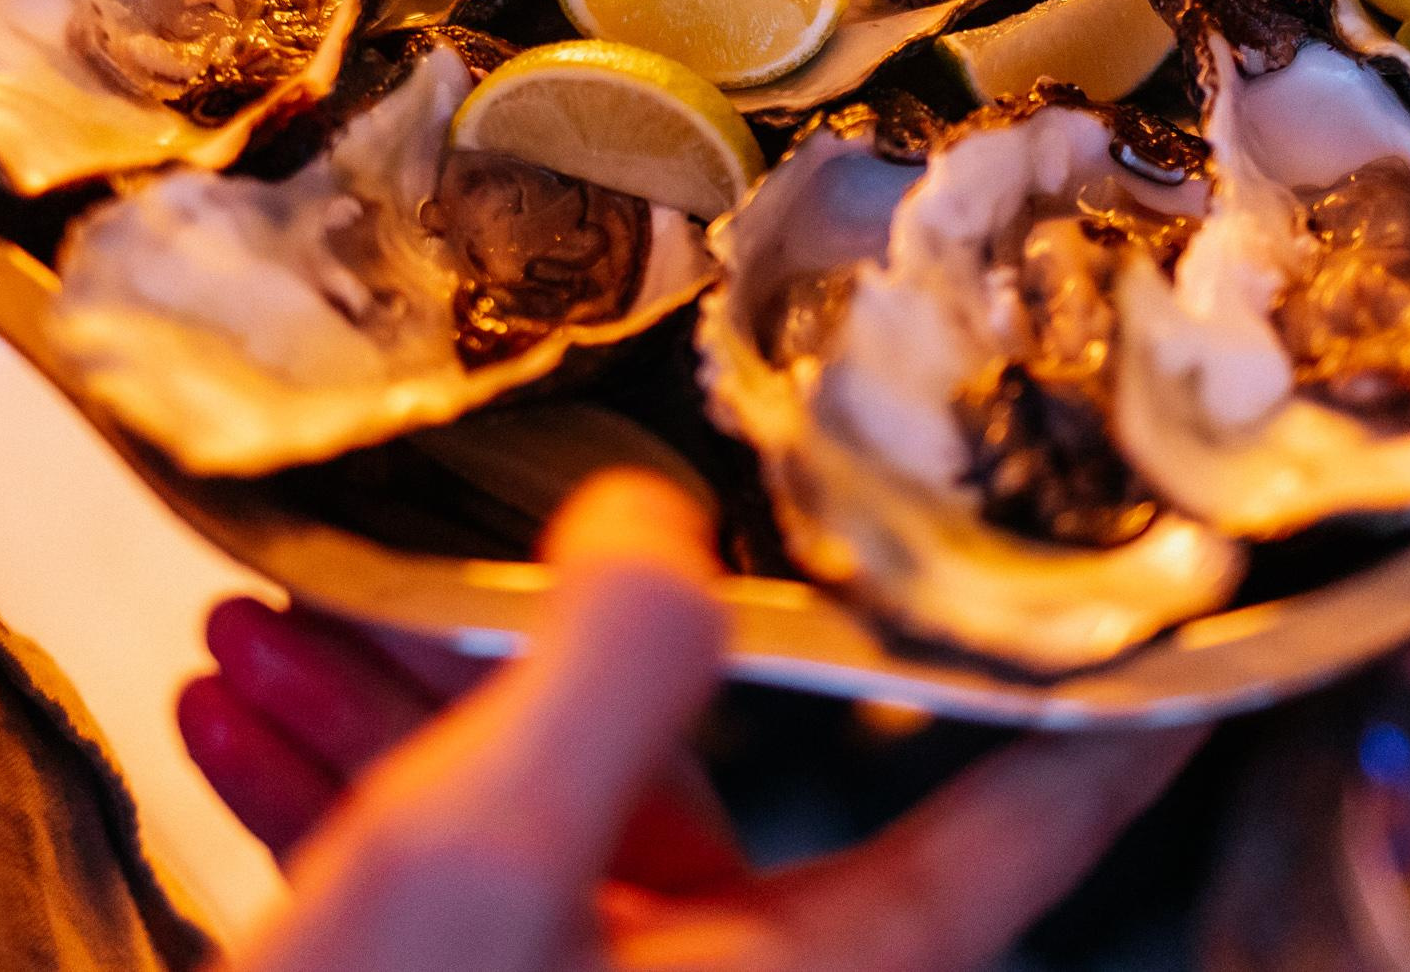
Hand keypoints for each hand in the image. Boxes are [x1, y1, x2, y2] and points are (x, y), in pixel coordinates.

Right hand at [184, 472, 1204, 971]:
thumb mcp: (477, 865)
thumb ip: (601, 668)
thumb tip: (658, 519)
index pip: (1031, 805)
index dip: (1105, 682)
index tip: (1171, 570)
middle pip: (701, 761)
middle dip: (546, 636)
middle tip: (463, 537)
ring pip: (545, 814)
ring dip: (401, 709)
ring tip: (274, 623)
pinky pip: (453, 890)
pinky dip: (347, 799)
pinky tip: (238, 718)